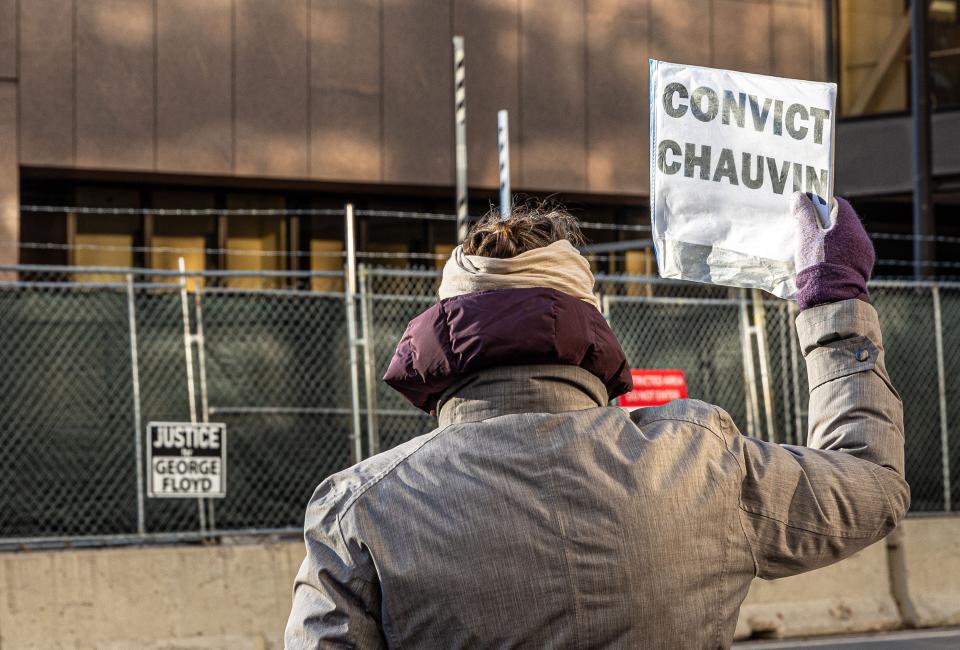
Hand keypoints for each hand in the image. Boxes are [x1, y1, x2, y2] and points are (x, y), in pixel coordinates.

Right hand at [792, 192, 874, 310]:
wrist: (832, 298)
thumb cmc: (818, 264)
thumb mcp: (806, 237)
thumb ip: (803, 214)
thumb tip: (799, 196)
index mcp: (849, 225)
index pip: (839, 204)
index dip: (822, 203)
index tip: (808, 208)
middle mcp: (861, 237)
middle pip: (842, 222)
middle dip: (825, 222)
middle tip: (807, 227)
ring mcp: (864, 254)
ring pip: (846, 239)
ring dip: (831, 239)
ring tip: (813, 246)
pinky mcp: (862, 269)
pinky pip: (849, 254)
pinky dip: (837, 253)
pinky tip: (824, 262)